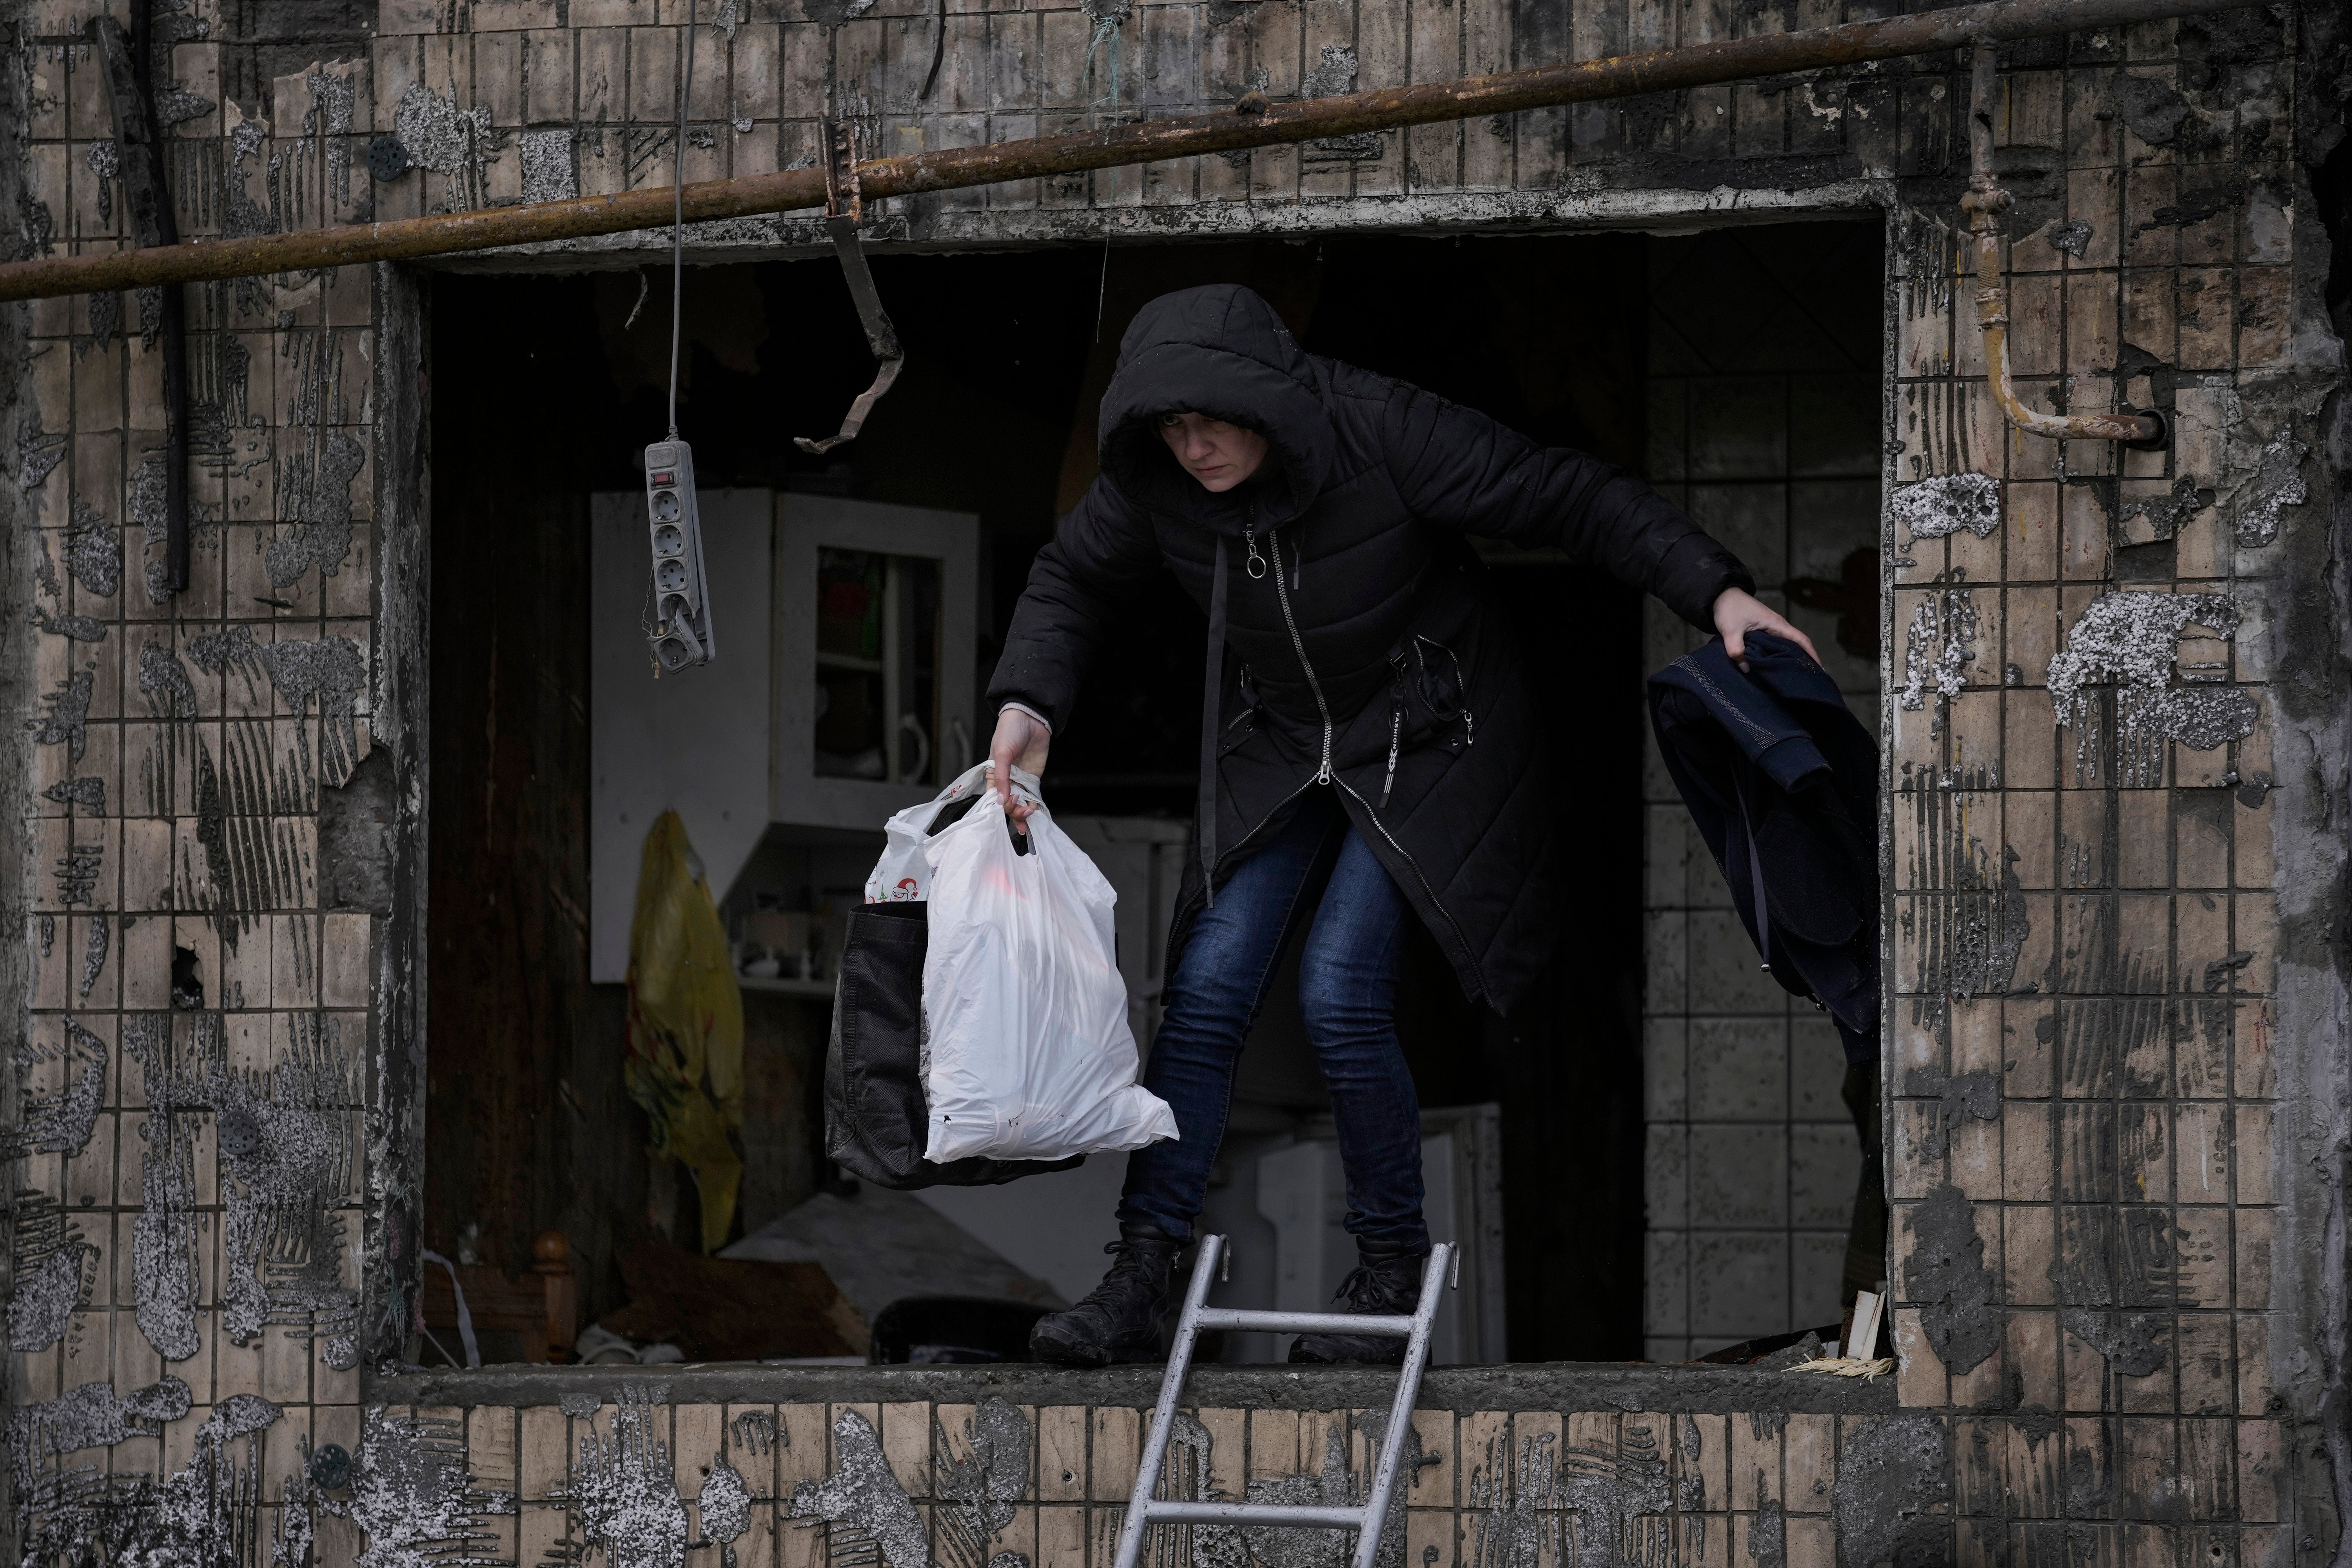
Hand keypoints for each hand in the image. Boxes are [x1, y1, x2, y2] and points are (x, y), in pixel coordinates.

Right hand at [987, 707, 1050, 828]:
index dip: (999, 805)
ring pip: (1020, 803)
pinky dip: (1033, 806)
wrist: (1031, 718)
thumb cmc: (1010, 731)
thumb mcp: (1002, 753)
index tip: (1007, 804)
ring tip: (1028, 814)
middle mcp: (1006, 780)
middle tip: (1022, 809)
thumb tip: (1000, 800)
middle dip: (1013, 811)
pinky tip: (1035, 812)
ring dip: (1023, 813)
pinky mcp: (1033, 779)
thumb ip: (1001, 778)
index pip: (993, 797)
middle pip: (1007, 804)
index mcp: (993, 775)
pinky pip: (1032, 797)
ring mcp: (1020, 781)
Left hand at [1713, 587, 1820, 669]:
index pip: (1801, 639)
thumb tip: (1746, 669)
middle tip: (1807, 678)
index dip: (1811, 653)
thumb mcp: (1730, 631)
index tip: (1819, 668)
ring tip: (1794, 676)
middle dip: (1804, 659)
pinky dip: (1778, 655)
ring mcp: (1770, 628)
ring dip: (1791, 658)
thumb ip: (1736, 650)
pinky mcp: (1762, 631)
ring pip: (1785, 645)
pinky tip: (1775, 666)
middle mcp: (1777, 626)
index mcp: (1776, 624)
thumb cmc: (1729, 608)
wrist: (1721, 595)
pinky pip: (1775, 644)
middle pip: (1797, 645)